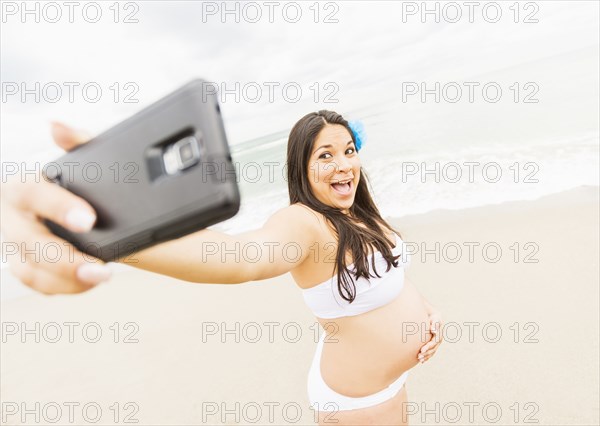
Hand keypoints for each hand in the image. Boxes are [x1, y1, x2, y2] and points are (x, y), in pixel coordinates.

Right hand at [0, 122, 111, 293]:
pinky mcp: (25, 266)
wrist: (75, 209)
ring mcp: (15, 245)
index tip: (89, 220)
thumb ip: (77, 142)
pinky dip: (66, 287)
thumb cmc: (73, 182)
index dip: (58, 207)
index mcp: (21, 186)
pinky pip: (40, 284)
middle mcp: (11, 217)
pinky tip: (91, 282)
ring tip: (102, 277)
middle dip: (64, 258)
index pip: (32, 194)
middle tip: (100, 268)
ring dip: (67, 279)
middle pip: (29, 242)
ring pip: (31, 269)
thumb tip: (58, 126)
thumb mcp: (80, 159)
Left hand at [418, 311, 442, 363]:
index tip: (421, 350)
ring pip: (433, 351)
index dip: (428, 346)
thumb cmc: (432, 316)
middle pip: (434, 348)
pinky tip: (422, 361)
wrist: (432, 316)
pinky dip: (427, 357)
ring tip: (419, 359)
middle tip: (418, 356)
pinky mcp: (433, 344)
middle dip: (427, 353)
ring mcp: (437, 342)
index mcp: (439, 333)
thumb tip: (434, 330)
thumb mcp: (435, 318)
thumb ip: (435, 323)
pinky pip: (431, 352)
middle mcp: (439, 339)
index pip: (434, 341)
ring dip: (426, 356)